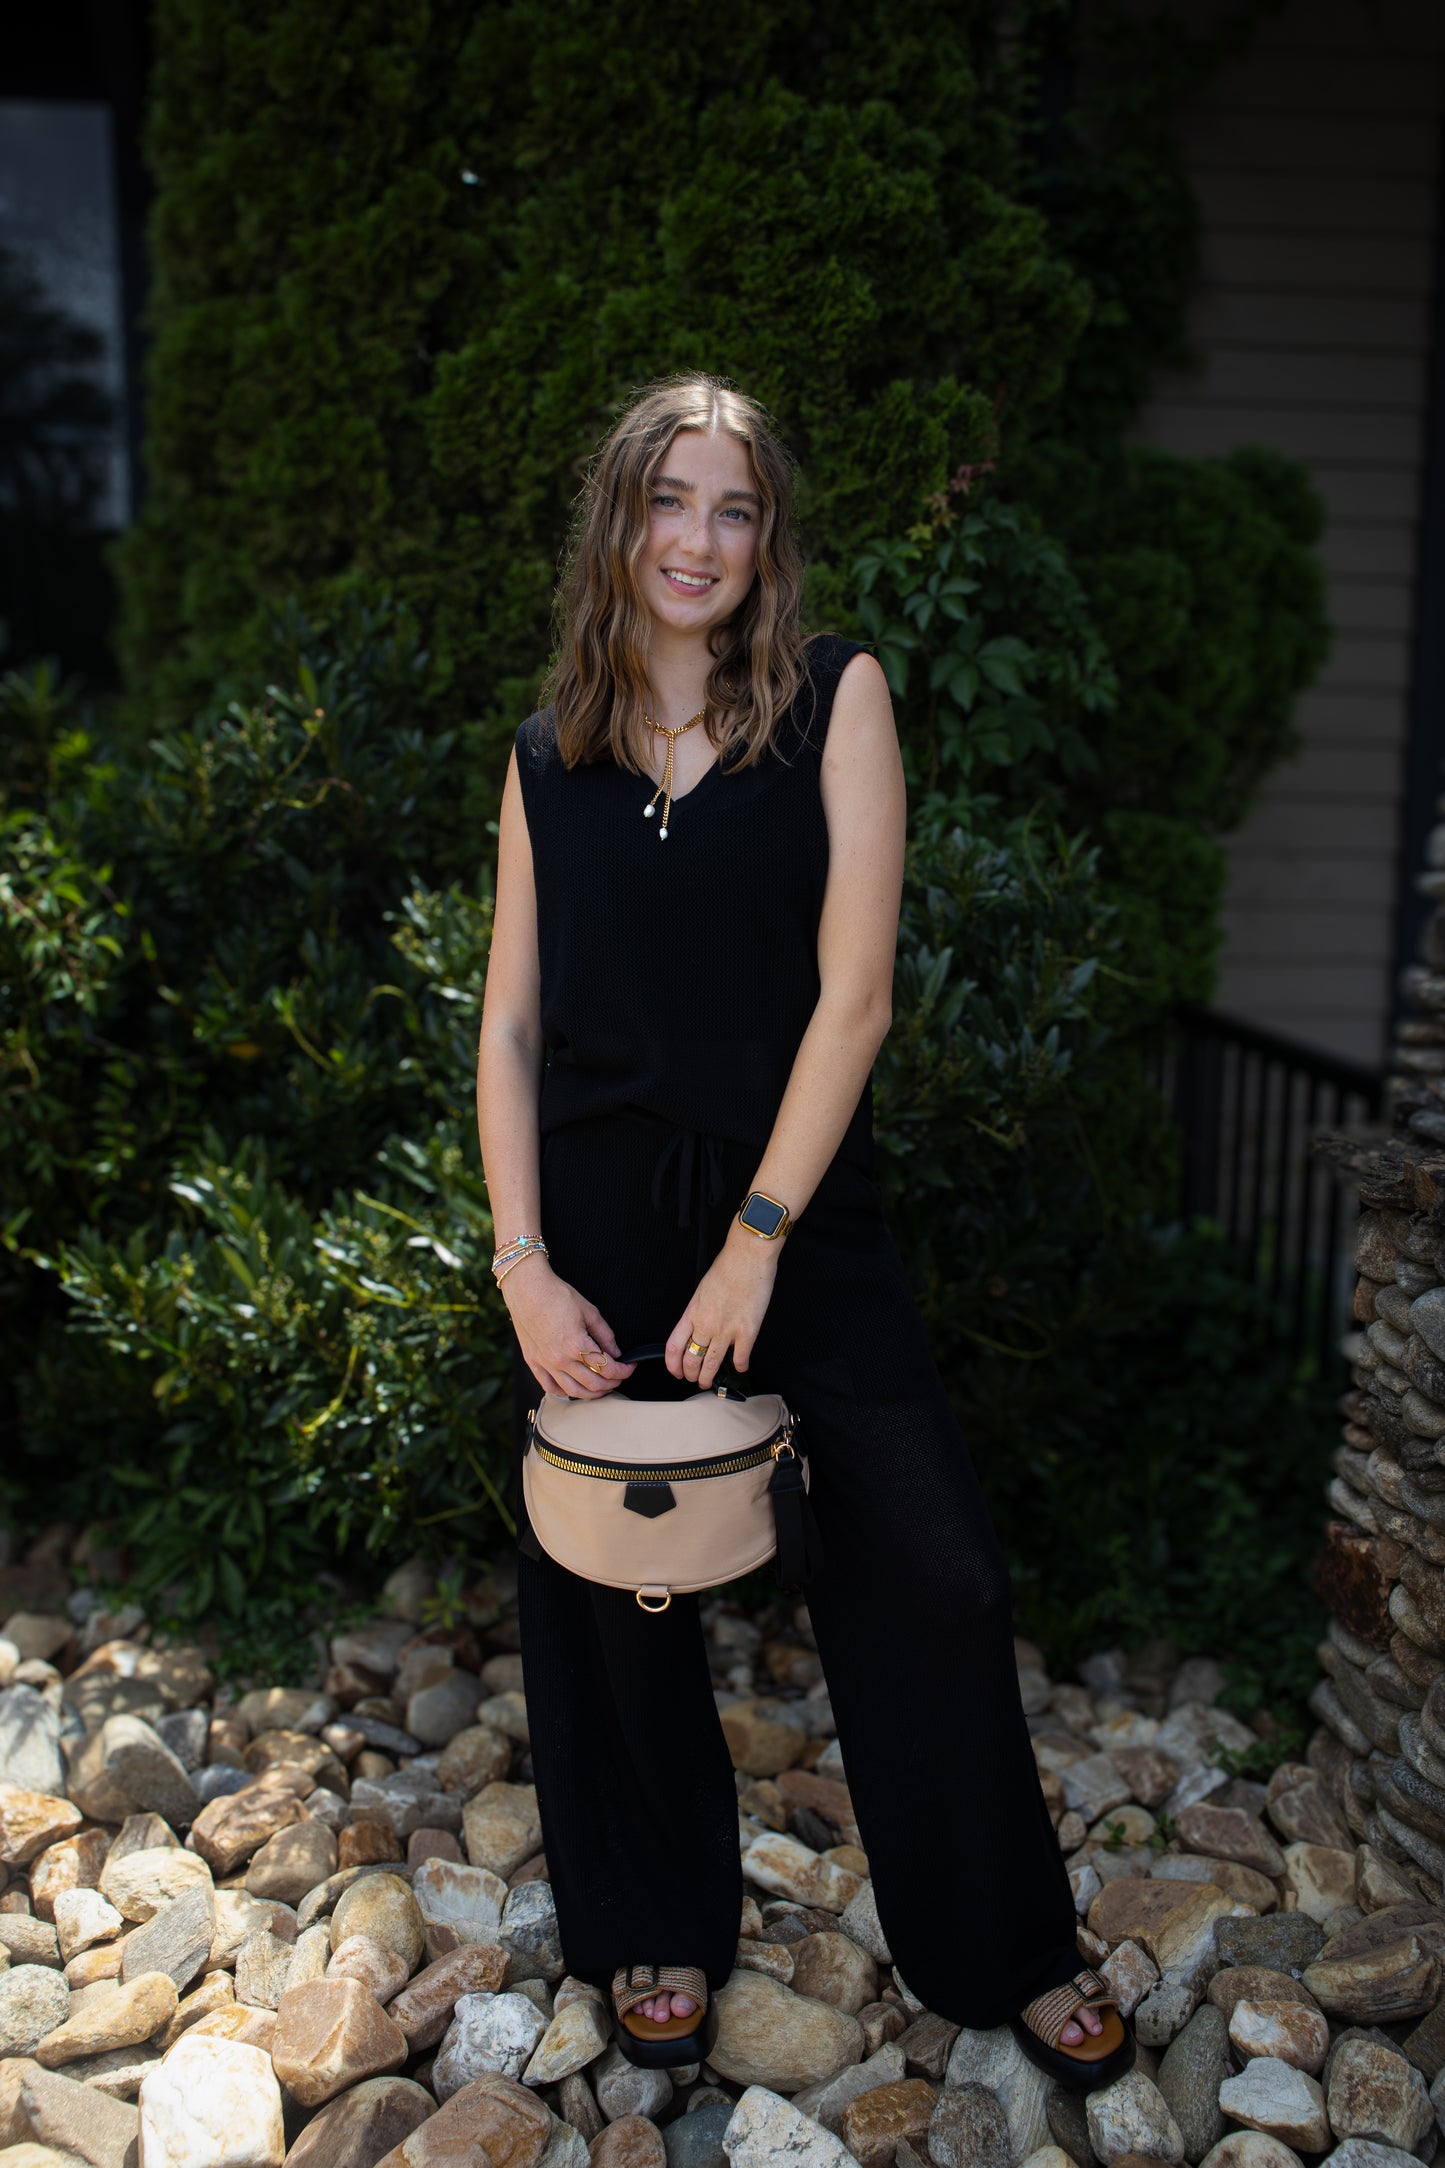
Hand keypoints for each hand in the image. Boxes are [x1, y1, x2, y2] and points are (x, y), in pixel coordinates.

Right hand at [502, 1260, 634, 1398]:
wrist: (527, 1288)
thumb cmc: (556, 1295)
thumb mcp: (589, 1311)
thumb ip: (605, 1335)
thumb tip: (615, 1352)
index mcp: (577, 1345)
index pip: (608, 1368)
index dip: (624, 1371)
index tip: (630, 1366)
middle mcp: (561, 1359)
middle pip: (593, 1384)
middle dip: (612, 1383)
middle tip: (619, 1377)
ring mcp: (545, 1363)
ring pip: (573, 1391)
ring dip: (592, 1393)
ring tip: (601, 1387)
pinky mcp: (533, 1362)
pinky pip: (550, 1386)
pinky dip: (564, 1391)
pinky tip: (574, 1387)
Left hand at [667, 1224, 779, 1388]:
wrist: (747, 1257)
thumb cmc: (728, 1267)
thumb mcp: (703, 1290)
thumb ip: (700, 1311)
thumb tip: (700, 1326)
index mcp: (692, 1312)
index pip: (674, 1346)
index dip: (672, 1364)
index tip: (675, 1371)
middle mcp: (706, 1324)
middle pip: (691, 1359)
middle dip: (691, 1374)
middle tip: (694, 1379)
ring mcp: (726, 1329)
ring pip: (712, 1364)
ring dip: (708, 1377)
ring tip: (708, 1382)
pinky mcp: (747, 1331)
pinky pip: (741, 1358)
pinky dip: (740, 1367)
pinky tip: (740, 1368)